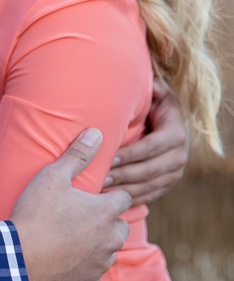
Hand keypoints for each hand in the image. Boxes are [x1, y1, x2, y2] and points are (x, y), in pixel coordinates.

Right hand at [11, 128, 131, 280]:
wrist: (18, 258)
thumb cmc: (36, 214)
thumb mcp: (52, 177)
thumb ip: (77, 155)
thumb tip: (96, 132)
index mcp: (106, 211)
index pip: (123, 198)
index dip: (109, 195)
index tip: (93, 196)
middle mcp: (111, 239)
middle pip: (119, 226)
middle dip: (106, 222)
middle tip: (80, 217)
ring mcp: (100, 263)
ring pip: (107, 251)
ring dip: (96, 244)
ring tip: (70, 238)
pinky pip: (91, 273)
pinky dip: (82, 266)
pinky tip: (63, 259)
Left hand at [104, 79, 188, 205]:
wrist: (170, 127)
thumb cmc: (156, 107)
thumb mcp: (159, 95)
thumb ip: (153, 88)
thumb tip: (148, 80)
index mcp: (176, 135)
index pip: (151, 147)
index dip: (131, 154)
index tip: (110, 157)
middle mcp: (179, 157)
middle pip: (149, 170)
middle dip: (123, 175)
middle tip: (100, 178)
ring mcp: (175, 174)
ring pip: (149, 186)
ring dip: (124, 190)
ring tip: (102, 191)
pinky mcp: (167, 185)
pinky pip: (149, 195)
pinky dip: (131, 199)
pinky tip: (112, 200)